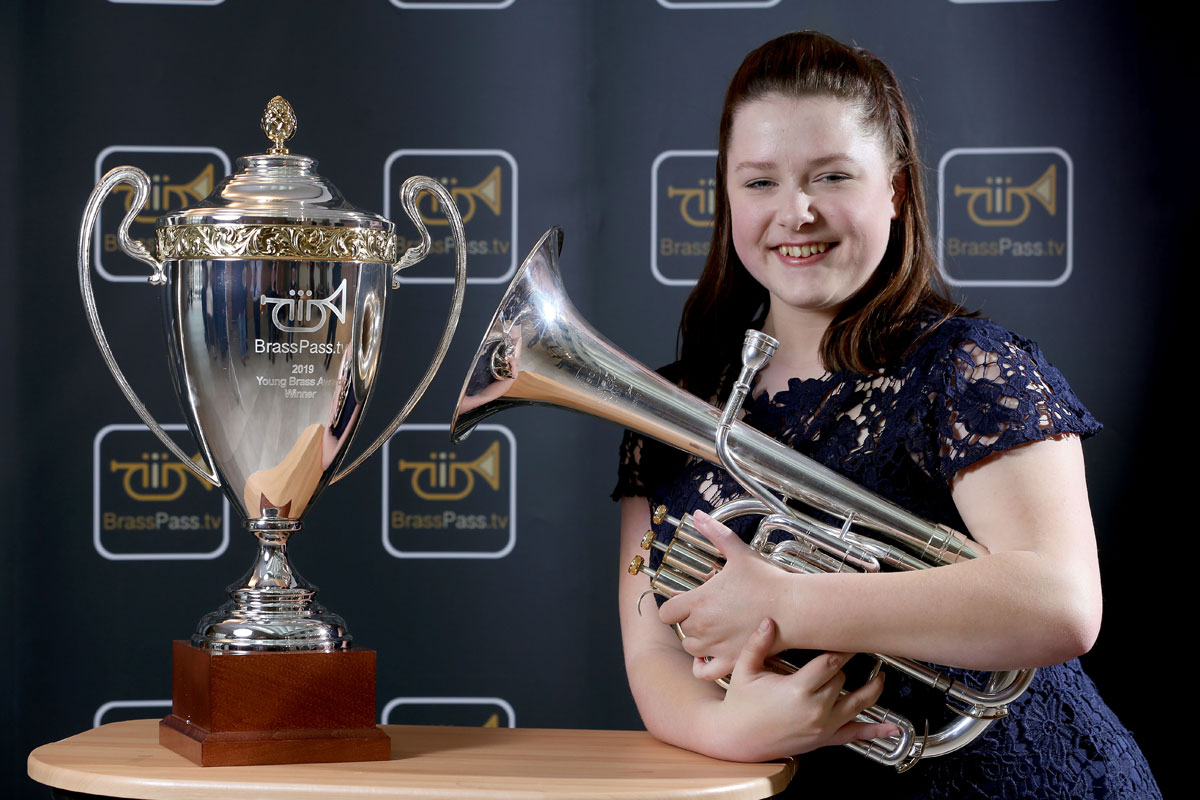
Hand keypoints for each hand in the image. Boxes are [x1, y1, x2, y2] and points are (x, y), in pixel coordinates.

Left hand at [659, 509, 787, 678]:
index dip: (674, 608)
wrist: (793, 608)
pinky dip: (703, 667)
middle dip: (690, 622)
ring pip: (691, 649)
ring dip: (697, 643)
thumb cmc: (767, 581)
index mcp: (698, 602)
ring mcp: (715, 647)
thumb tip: (698, 514)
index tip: (687, 603)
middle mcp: (702, 627)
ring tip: (713, 632)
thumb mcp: (738, 552)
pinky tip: (712, 657)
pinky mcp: (731, 662)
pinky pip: (704, 672)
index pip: (666, 612)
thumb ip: (715, 533)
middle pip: (681, 630)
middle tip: (708, 614)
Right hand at [707, 617, 898, 761]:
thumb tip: (769, 621)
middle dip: (844, 666)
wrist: (737, 739)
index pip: (830, 662)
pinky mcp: (824, 740)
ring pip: (858, 704)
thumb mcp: (745, 670)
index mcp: (797, 689)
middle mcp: (815, 709)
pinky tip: (890, 728)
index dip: (842, 648)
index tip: (850, 635)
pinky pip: (855, 735)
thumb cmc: (740, 705)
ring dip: (871, 690)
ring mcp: (822, 727)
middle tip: (853, 651)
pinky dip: (875, 731)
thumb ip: (758, 644)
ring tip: (880, 678)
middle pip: (843, 679)